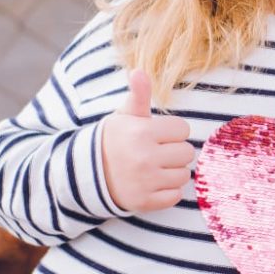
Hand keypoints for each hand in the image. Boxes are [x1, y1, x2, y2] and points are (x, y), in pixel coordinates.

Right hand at [100, 69, 193, 212]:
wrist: (87, 173)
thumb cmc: (115, 140)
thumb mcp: (124, 116)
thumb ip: (138, 95)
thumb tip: (139, 71)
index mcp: (141, 133)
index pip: (183, 130)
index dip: (171, 132)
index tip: (155, 135)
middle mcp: (144, 158)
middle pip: (187, 152)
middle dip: (173, 151)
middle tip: (154, 152)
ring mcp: (145, 182)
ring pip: (184, 174)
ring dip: (172, 171)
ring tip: (152, 167)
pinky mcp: (145, 202)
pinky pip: (175, 195)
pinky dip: (167, 191)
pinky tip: (151, 183)